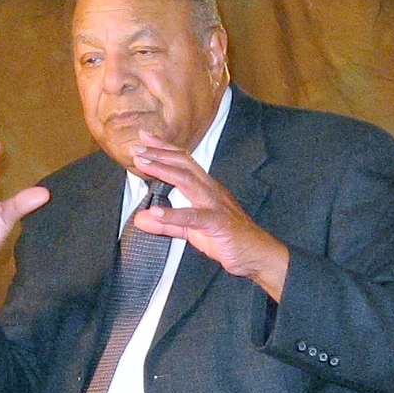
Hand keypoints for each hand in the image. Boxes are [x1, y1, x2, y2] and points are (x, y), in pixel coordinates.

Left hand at [131, 130, 289, 300]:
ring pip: (187, 181)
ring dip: (163, 170)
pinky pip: (193, 217)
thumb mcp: (190, 230)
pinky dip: (173, 214)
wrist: (256, 254)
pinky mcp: (216, 223)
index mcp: (206, 189)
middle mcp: (210, 190)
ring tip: (143, 164)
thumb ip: (166, 223)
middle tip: (137, 147)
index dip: (164, 149)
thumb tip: (140, 219)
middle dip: (159, 153)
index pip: (184, 162)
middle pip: (183, 164)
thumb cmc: (228, 238)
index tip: (144, 138)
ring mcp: (214, 205)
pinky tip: (155, 211)